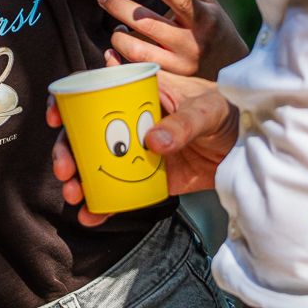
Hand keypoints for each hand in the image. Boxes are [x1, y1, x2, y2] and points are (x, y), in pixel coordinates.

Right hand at [48, 68, 237, 226]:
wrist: (251, 147)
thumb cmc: (229, 112)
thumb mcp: (208, 109)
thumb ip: (184, 123)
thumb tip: (153, 142)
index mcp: (138, 94)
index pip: (93, 92)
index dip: (68, 103)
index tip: (56, 118)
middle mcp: (130, 122)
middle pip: (85, 134)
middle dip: (67, 152)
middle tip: (65, 171)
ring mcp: (137, 153)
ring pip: (96, 165)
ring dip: (79, 180)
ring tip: (75, 195)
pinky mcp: (148, 180)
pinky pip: (119, 192)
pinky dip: (103, 204)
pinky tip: (91, 215)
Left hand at [98, 0, 248, 78]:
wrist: (229, 67)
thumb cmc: (212, 24)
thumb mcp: (203, 0)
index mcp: (204, 19)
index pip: (183, 1)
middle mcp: (192, 44)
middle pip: (149, 24)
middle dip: (120, 7)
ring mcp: (181, 66)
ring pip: (137, 52)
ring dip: (119, 36)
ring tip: (118, 27)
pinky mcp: (170, 83)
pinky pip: (135, 71)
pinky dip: (119, 58)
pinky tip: (115, 49)